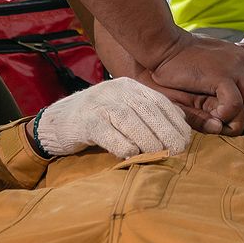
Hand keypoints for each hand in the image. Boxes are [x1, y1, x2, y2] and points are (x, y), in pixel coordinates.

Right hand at [33, 78, 192, 158]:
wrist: (57, 122)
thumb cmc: (97, 119)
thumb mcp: (125, 109)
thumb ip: (149, 114)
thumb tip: (181, 124)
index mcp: (130, 87)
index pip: (160, 102)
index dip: (176, 122)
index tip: (186, 140)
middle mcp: (116, 90)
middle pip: (148, 111)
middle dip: (166, 133)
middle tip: (177, 152)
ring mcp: (100, 103)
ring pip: (130, 121)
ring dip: (147, 141)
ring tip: (158, 155)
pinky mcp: (85, 121)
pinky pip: (108, 134)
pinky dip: (122, 145)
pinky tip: (131, 155)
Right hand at [150, 34, 243, 136]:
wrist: (164, 44)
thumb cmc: (180, 59)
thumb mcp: (207, 71)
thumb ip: (222, 84)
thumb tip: (227, 108)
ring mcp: (235, 68)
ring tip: (228, 129)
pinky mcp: (222, 75)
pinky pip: (235, 104)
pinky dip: (227, 116)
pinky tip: (214, 117)